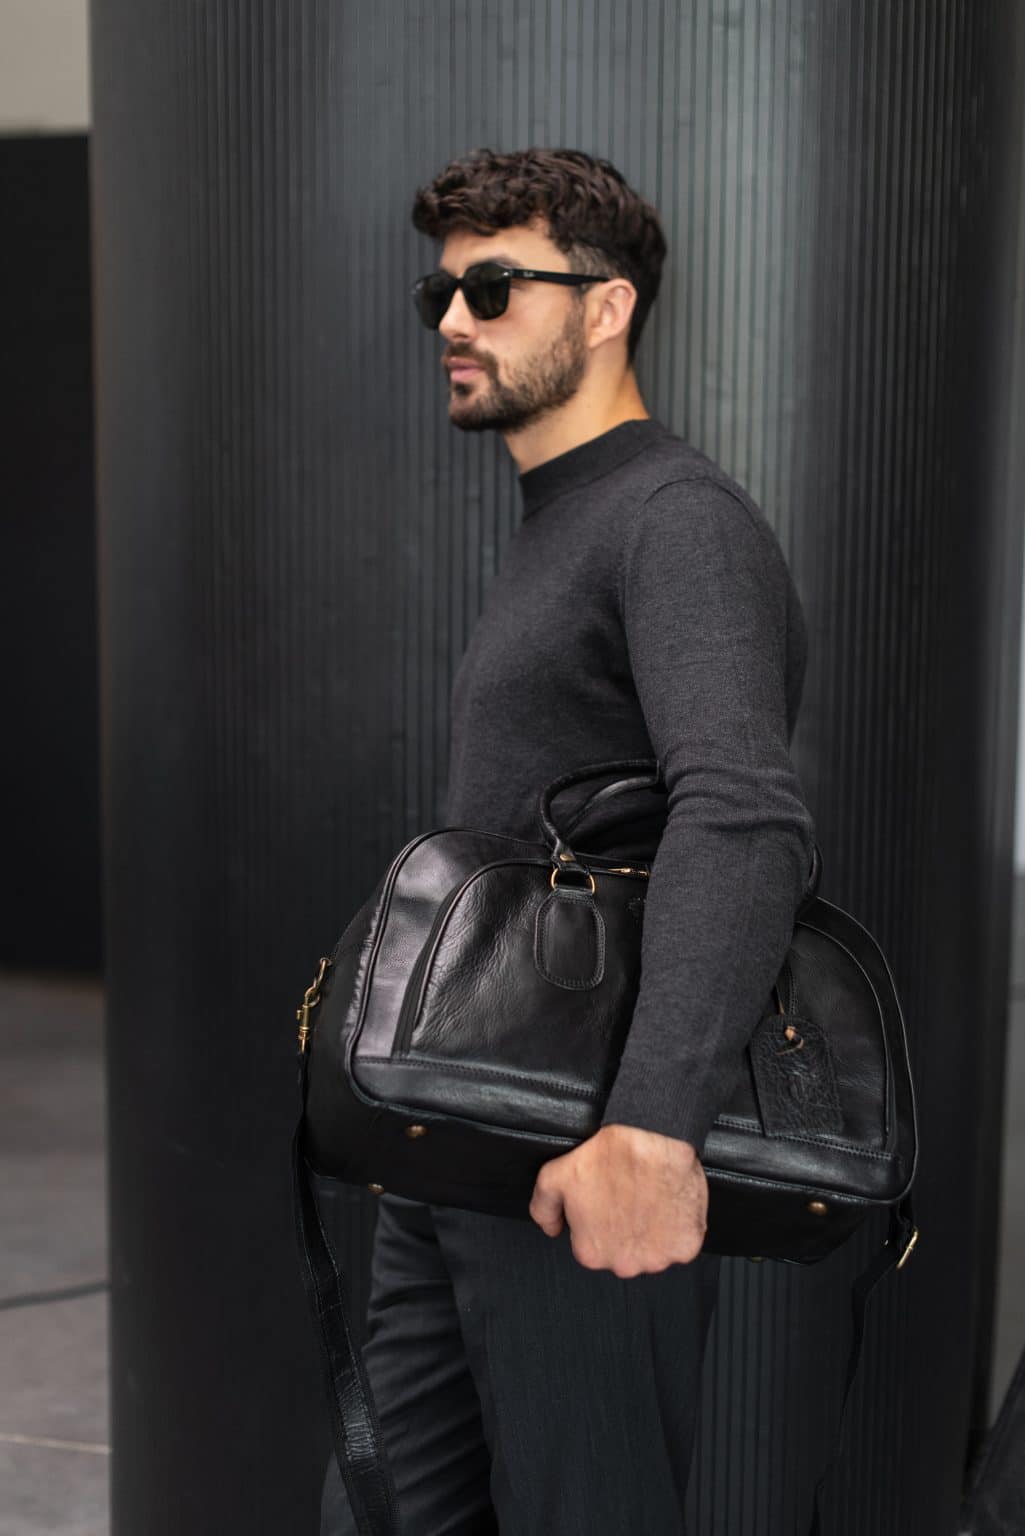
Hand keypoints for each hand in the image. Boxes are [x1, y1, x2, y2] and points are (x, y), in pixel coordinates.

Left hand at [528, 1123, 707, 1276]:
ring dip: (652, 1232)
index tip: (606, 1200)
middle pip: (623, 1253)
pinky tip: (668, 1203)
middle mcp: (624, 1264)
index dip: (598, 1220)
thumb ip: (543, 1208)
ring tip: (649, 1198)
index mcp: (591, 1253)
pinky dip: (678, 1227)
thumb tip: (550, 1227)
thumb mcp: (554, 1176)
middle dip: (625, 1231)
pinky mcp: (686, 1246)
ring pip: (653, 1250)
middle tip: (628, 1198)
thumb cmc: (609, 1156)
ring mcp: (658, 1258)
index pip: (591, 1245)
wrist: (652, 1137)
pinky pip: (682, 1243)